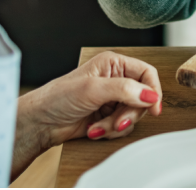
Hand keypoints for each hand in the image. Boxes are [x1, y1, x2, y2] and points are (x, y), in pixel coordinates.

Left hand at [12, 51, 162, 178]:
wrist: (41, 122)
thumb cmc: (58, 97)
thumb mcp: (93, 89)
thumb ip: (124, 89)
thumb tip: (150, 94)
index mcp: (113, 64)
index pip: (146, 73)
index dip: (153, 90)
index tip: (153, 108)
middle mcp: (116, 79)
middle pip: (142, 98)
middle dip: (128, 114)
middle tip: (116, 121)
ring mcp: (112, 99)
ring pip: (133, 115)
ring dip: (117, 125)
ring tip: (98, 126)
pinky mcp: (108, 116)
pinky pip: (123, 127)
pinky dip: (110, 131)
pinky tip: (94, 129)